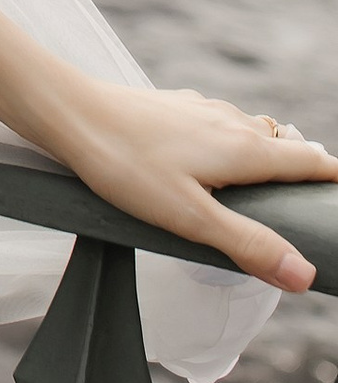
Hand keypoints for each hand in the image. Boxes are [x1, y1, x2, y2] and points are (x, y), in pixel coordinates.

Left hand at [45, 77, 337, 288]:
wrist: (70, 113)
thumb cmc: (126, 166)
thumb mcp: (190, 218)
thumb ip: (248, 244)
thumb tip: (305, 275)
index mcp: (244, 148)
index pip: (309, 160)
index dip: (332, 180)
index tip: (337, 201)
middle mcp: (230, 122)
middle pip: (284, 145)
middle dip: (302, 171)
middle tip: (304, 205)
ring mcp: (200, 110)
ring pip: (250, 130)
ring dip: (266, 154)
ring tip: (263, 189)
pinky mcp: (173, 107)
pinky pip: (219, 124)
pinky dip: (231, 143)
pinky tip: (207, 163)